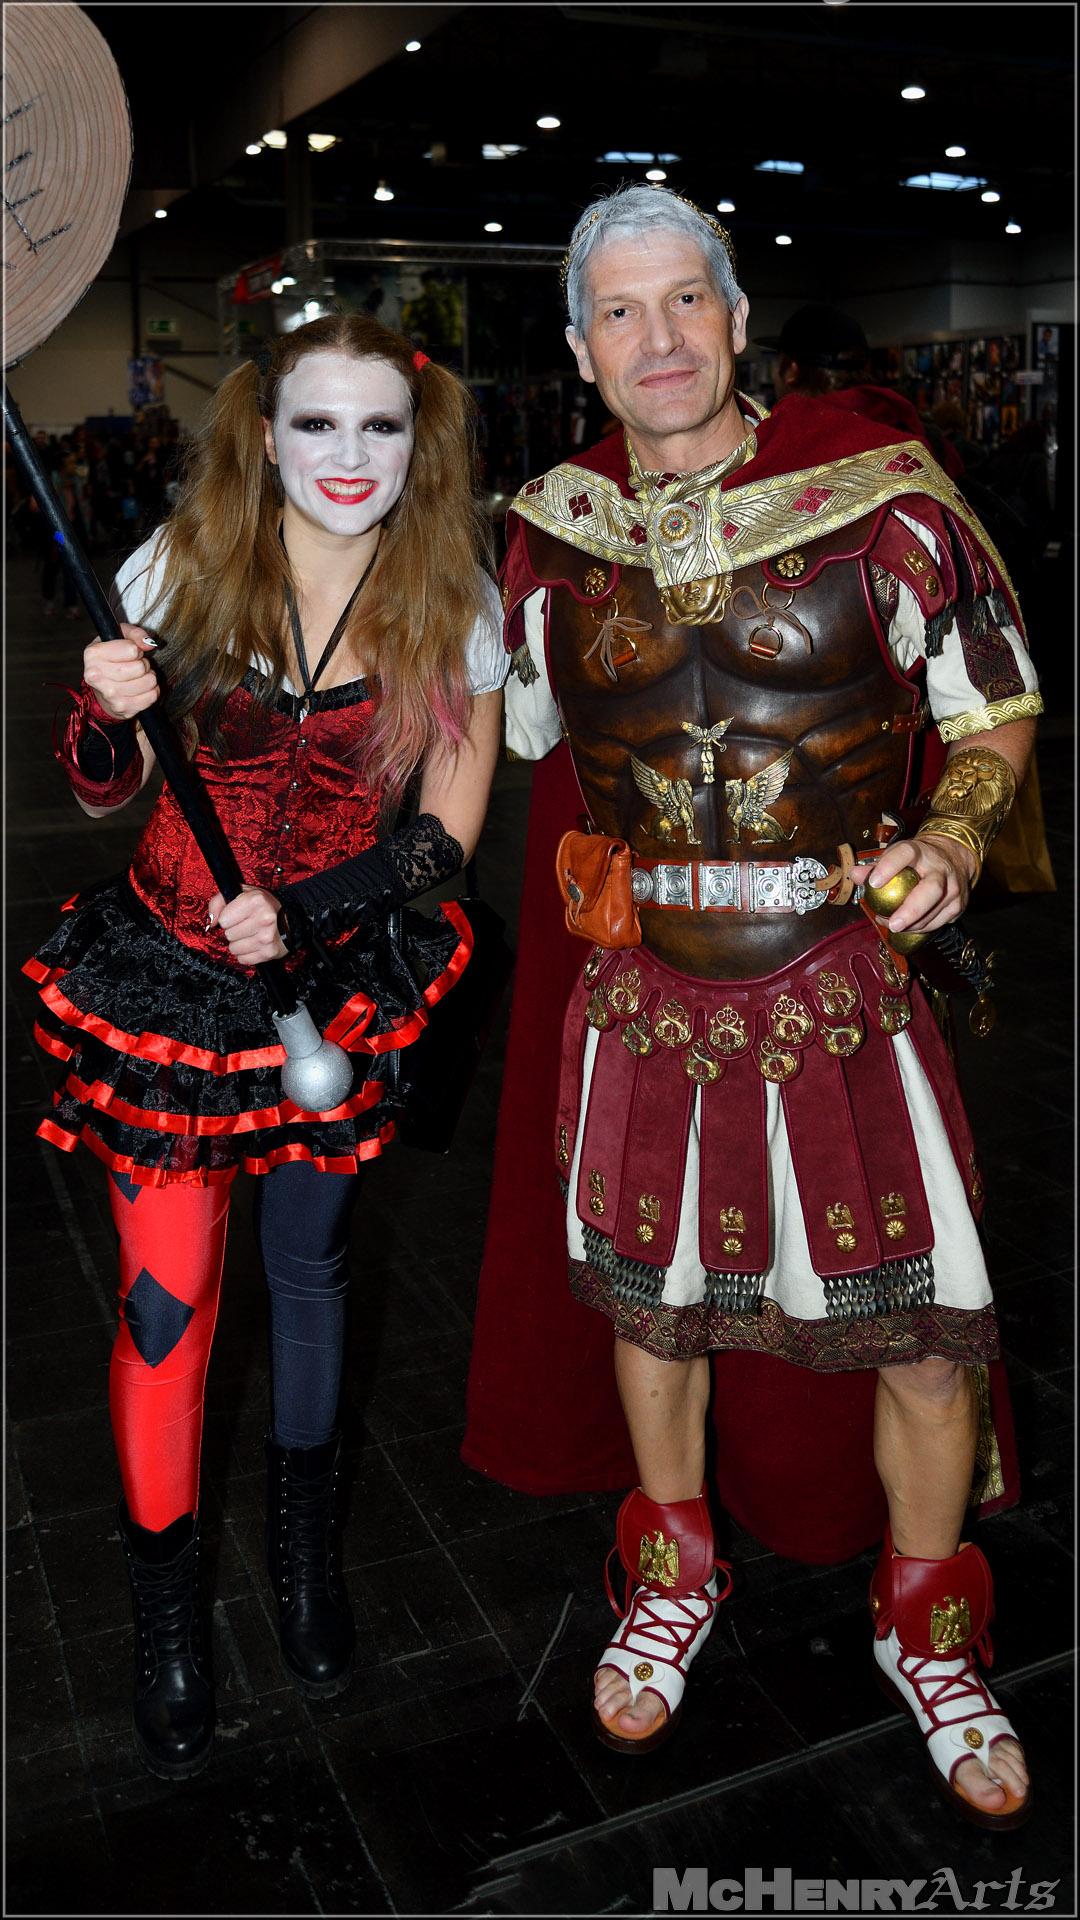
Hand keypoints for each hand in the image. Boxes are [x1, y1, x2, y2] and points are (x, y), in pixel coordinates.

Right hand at [83, 625, 159, 720]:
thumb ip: (135, 634)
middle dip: (144, 664)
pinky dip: (151, 691)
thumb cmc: (111, 659)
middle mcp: (97, 676)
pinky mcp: (122, 708)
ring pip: (149, 682)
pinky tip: (140, 689)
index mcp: (93, 654)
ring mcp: (109, 695)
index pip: (132, 650)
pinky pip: (152, 697)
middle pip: (141, 667)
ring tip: (138, 677)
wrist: (101, 689)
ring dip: (149, 678)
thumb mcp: (118, 637)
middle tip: (135, 666)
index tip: (130, 653)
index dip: (136, 650)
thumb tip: (149, 644)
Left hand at [207, 888, 286, 965]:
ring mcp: (267, 937)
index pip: (223, 919)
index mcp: (255, 901)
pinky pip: (243, 959)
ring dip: (239, 943)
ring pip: (234, 949)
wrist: (291, 920)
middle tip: (246, 925)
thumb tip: (211, 922)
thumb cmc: (263, 906)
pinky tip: (255, 944)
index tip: (238, 915)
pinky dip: (246, 954)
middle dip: (234, 931)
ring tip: (250, 935)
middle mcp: (263, 919)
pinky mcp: (269, 953)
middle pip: (228, 935)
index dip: (228, 918)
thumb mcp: (242, 894)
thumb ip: (219, 902)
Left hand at [850, 836, 976, 935]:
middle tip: (893, 923)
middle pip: (931, 890)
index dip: (888, 867)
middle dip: (911, 910)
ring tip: (892, 926)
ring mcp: (953, 887)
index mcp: (920, 851)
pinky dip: (920, 928)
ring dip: (911, 924)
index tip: (873, 883)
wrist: (954, 856)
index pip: (905, 854)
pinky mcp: (959, 905)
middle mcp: (940, 868)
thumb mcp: (896, 855)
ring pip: (934, 911)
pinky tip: (907, 928)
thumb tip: (854, 874)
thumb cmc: (918, 859)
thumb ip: (874, 867)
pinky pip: (938, 922)